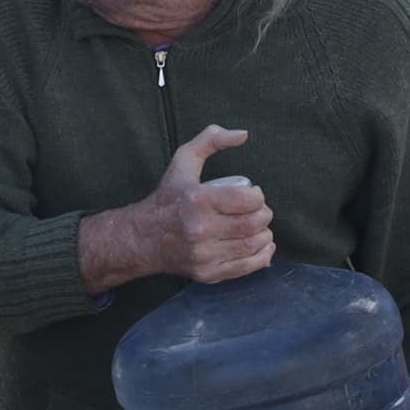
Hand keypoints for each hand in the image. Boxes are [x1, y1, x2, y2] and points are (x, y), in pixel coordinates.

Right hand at [84, 123, 273, 288]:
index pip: (247, 200)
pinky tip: (263, 246)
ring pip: (252, 245)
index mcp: (197, 200)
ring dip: (265, 235)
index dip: (259, 197)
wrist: (143, 238)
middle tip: (259, 212)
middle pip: (253, 224)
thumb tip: (243, 135)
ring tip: (259, 227)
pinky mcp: (207, 274)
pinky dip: (262, 256)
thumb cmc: (168, 197)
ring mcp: (204, 254)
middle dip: (265, 216)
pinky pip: (246, 267)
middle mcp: (200, 229)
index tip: (254, 195)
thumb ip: (211, 140)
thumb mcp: (183, 161)